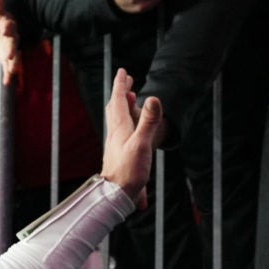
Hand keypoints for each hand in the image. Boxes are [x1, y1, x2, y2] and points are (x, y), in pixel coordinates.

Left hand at [0, 0, 21, 86]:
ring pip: (14, 56)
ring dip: (13, 64)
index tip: (7, 27)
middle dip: (12, 49)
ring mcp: (10, 48)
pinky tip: (7, 83)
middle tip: (11, 55)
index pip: (8, 25)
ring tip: (13, 71)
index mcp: (8, 25)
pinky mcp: (7, 57)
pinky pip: (8, 66)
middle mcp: (12, 38)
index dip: (8, 26)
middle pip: (13, 43)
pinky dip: (8, 75)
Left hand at [101, 68, 162, 208]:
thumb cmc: (129, 172)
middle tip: (126, 81)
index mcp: (120, 129)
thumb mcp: (142, 145)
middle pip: (115, 109)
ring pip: (116, 121)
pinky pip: (121, 135)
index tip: (123, 71)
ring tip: (128, 101)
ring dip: (122, 107)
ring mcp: (115, 145)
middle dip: (120, 93)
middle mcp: (115, 135)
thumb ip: (149, 122)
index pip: (118, 101)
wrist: (115, 196)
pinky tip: (132, 132)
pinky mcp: (118, 155)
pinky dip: (127, 125)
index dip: (120, 85)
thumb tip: (153, 98)